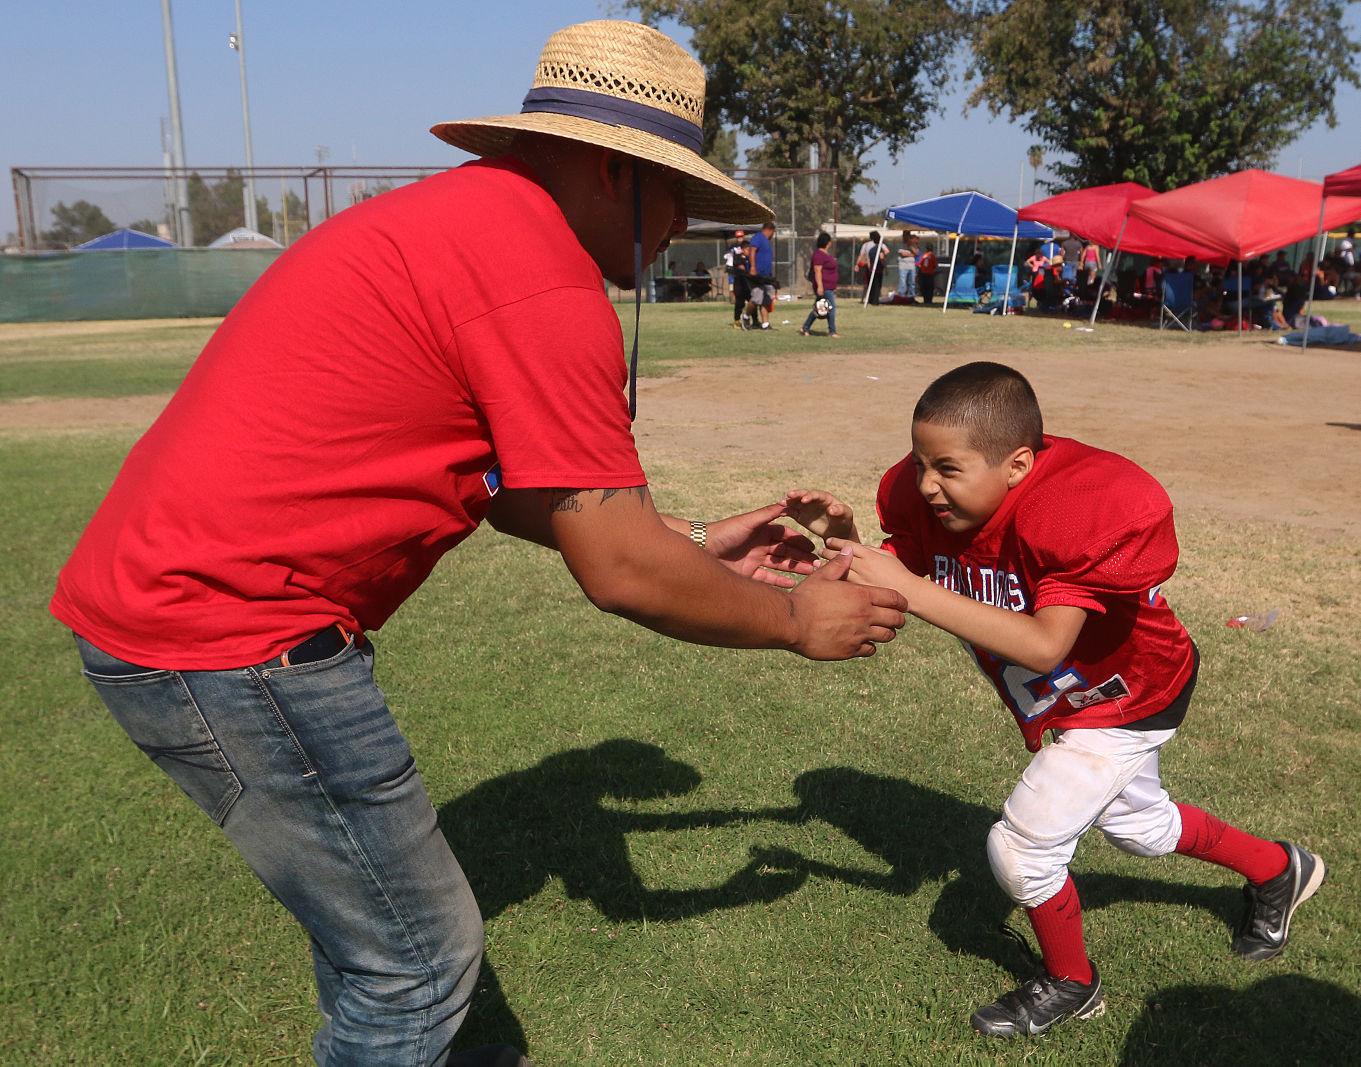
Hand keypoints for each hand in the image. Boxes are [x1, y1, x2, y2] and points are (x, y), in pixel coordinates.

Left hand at [706, 502, 817, 587]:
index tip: (813, 547)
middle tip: (817, 564)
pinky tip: (794, 584)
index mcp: (761, 531)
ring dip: (795, 569)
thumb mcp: (748, 522)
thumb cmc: (724, 532)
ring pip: (780, 565)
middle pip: (785, 551)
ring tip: (811, 574)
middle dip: (801, 557)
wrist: (701, 549)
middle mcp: (759, 546)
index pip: (785, 536)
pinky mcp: (748, 575)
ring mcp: (754, 561)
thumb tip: (788, 503)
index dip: (799, 541)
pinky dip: (780, 582)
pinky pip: (768, 579)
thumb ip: (767, 513)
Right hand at [783, 488, 858, 541]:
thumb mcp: (846, 515)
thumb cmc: (843, 521)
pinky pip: (791, 512)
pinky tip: (779, 511)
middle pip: (803, 495)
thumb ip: (840, 511)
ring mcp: (805, 507)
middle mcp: (813, 500)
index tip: (804, 500)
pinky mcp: (800, 515)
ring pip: (795, 502)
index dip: (810, 496)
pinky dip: (785, 511)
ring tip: (781, 503)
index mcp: (825, 498)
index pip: (816, 494)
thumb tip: (831, 509)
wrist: (837, 531)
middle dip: (797, 495)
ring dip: (788, 501)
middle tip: (789, 495)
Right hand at [787, 547, 907, 658]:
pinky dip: (871, 646)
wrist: (791, 623)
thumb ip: (839, 565)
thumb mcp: (822, 576)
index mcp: (862, 595)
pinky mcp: (850, 650)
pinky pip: (870, 650)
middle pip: (895, 619)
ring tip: (882, 631)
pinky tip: (864, 642)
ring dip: (887, 633)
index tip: (901, 604)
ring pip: (886, 636)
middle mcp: (865, 616)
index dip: (901, 601)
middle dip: (898, 619)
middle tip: (896, 619)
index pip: (894, 598)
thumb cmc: (805, 598)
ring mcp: (859, 634)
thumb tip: (848, 551)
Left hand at [822, 538, 913, 591]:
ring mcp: (860, 579)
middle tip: (821, 551)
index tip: (829, 540)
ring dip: (827, 566)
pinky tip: (825, 578)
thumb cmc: (898, 572)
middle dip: (828, 553)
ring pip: (838, 570)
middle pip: (840, 557)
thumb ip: (871, 550)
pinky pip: (843, 583)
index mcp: (870, 555)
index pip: (849, 545)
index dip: (837, 542)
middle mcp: (863, 566)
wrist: (907, 593)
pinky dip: (832, 579)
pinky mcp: (859, 591)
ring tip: (818, 563)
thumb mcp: (887, 556)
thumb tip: (857, 547)